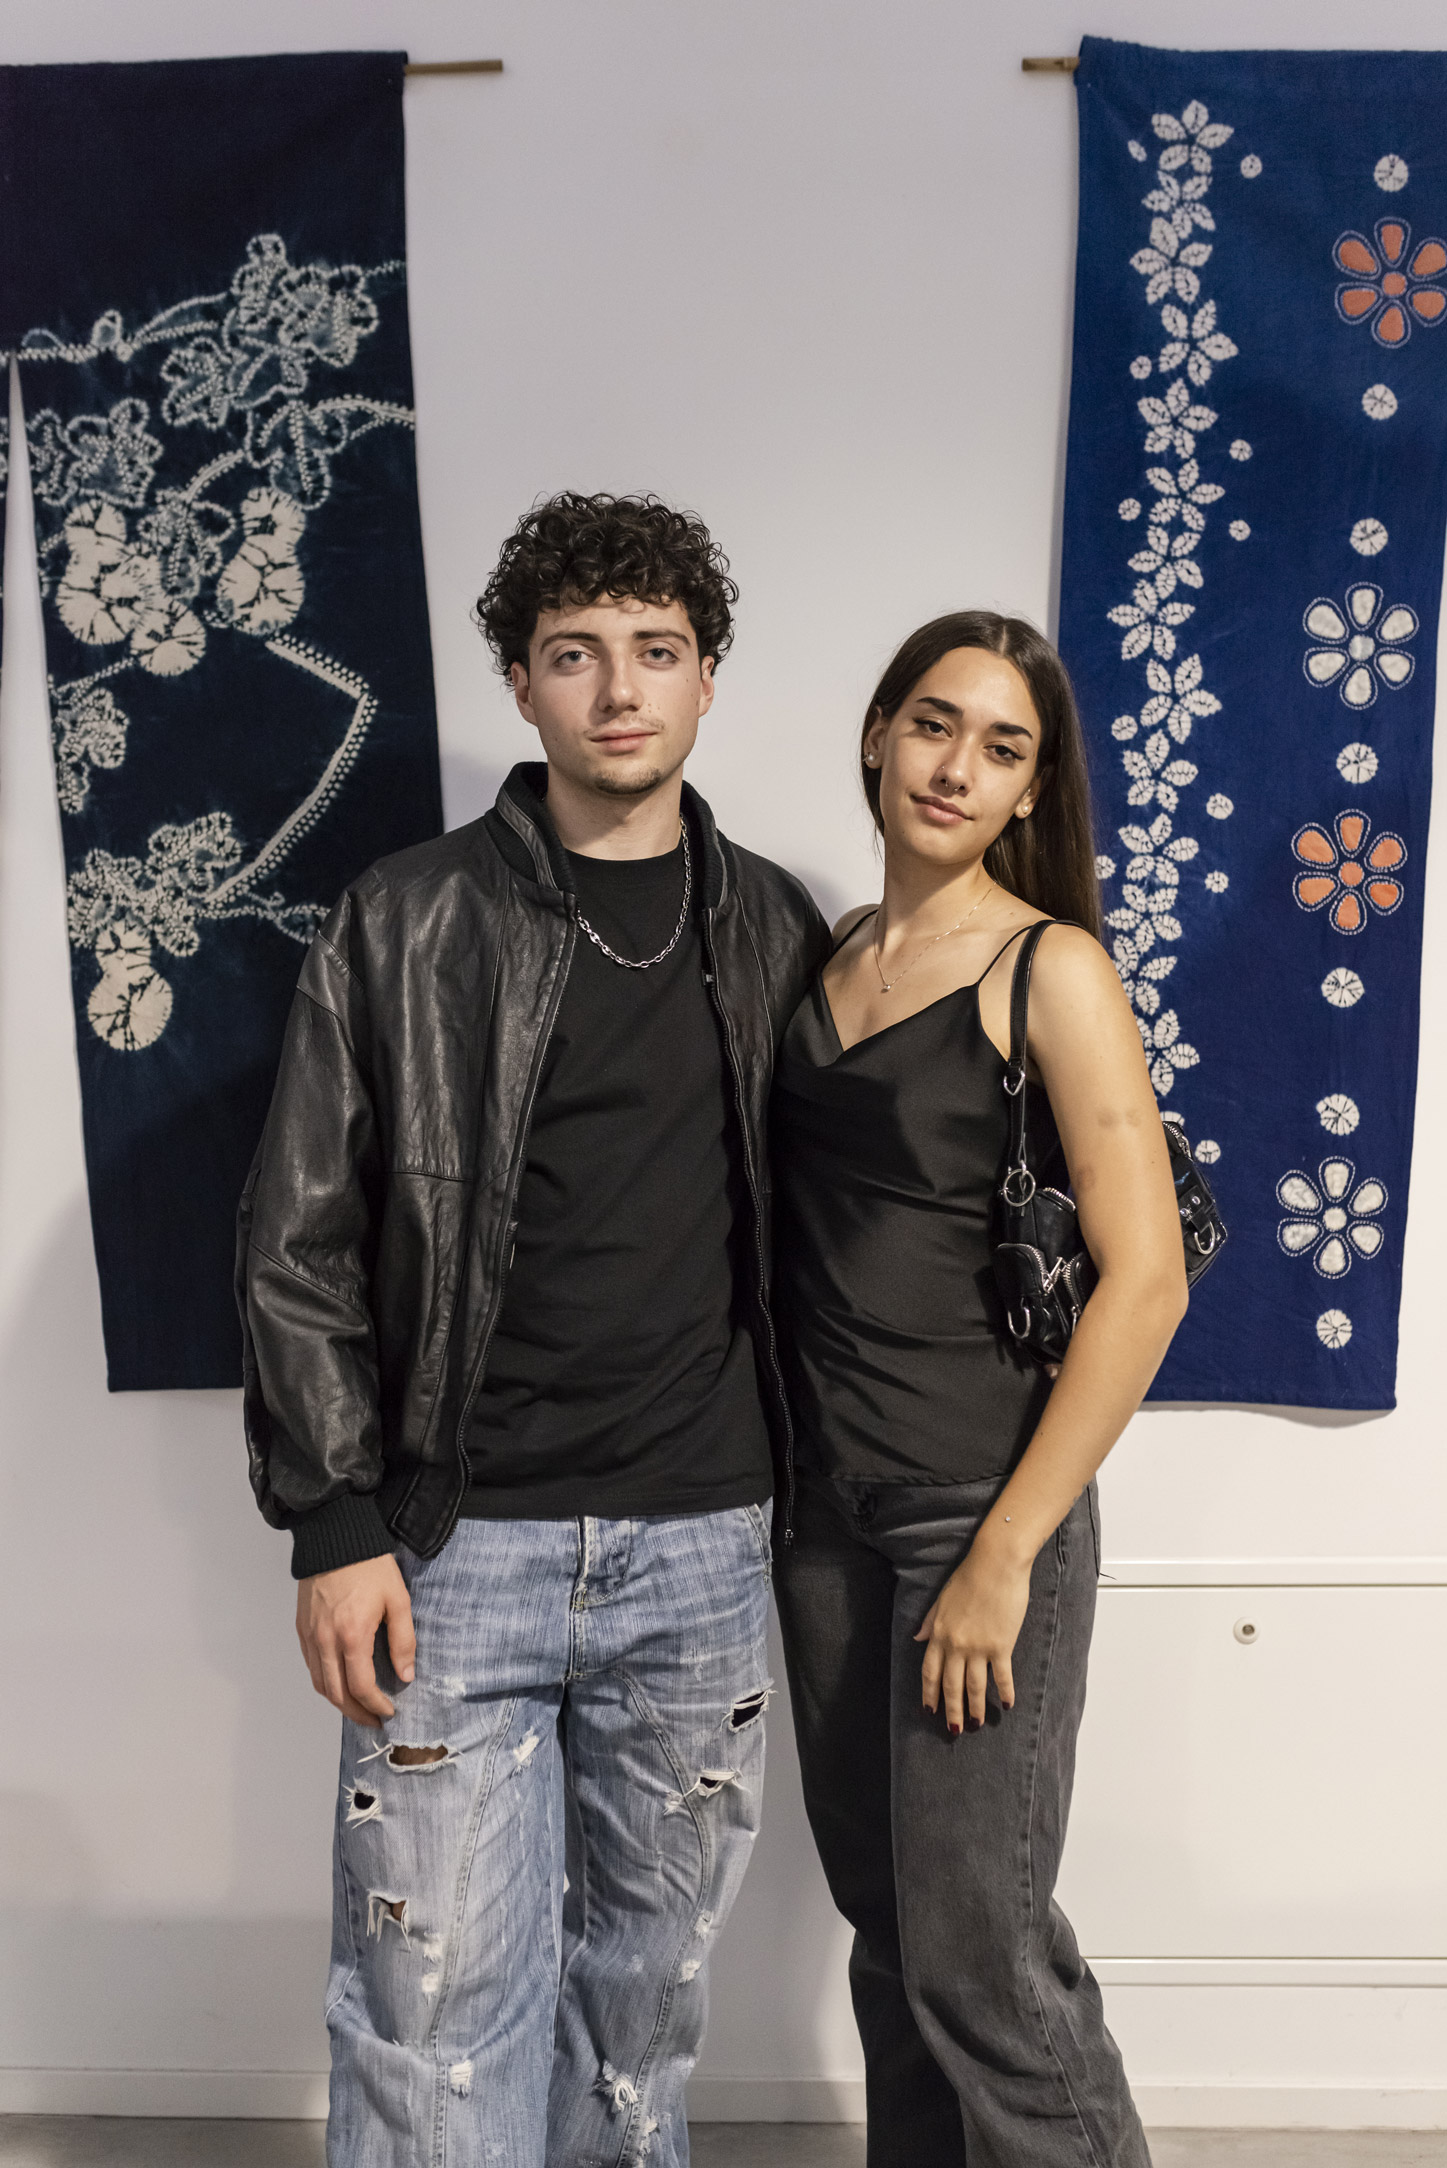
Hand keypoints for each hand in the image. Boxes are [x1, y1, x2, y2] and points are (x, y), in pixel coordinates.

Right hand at [297, 1554, 415, 1727]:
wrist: (336, 1537)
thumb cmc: (369, 1566)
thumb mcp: (398, 1600)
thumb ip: (403, 1641)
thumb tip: (406, 1675)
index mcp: (352, 1635)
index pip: (361, 1687)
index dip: (376, 1706)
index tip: (389, 1712)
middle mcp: (326, 1640)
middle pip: (336, 1694)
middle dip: (356, 1713)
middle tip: (373, 1720)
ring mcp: (310, 1635)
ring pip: (319, 1683)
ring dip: (338, 1702)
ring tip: (357, 1708)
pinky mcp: (302, 1628)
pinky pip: (311, 1665)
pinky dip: (324, 1681)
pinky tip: (339, 1682)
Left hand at [914, 1531, 1031, 1734]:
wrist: (996, 1564)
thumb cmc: (969, 1576)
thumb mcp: (942, 1598)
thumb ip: (929, 1621)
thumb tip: (916, 1637)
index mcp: (939, 1633)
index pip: (930, 1671)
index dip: (929, 1693)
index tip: (929, 1711)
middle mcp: (956, 1644)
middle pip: (951, 1685)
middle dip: (950, 1710)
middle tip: (953, 1730)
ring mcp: (978, 1647)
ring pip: (974, 1687)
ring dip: (974, 1709)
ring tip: (975, 1725)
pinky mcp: (1001, 1645)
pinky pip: (1001, 1676)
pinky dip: (1004, 1692)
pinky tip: (1006, 1705)